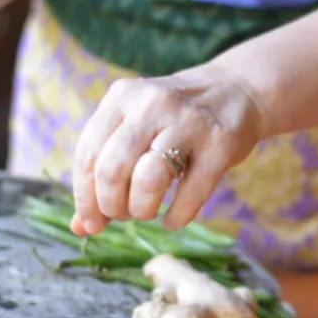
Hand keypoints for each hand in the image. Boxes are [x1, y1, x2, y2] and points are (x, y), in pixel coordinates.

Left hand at [70, 69, 264, 234]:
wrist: (238, 90)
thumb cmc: (175, 119)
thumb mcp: (136, 128)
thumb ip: (105, 170)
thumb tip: (80, 227)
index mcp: (122, 97)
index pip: (86, 155)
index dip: (84, 199)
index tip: (92, 223)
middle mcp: (152, 104)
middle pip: (112, 170)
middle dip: (112, 206)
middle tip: (124, 214)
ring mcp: (188, 122)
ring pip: (148, 180)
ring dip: (142, 210)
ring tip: (148, 211)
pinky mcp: (220, 142)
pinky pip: (191, 194)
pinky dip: (177, 217)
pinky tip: (173, 219)